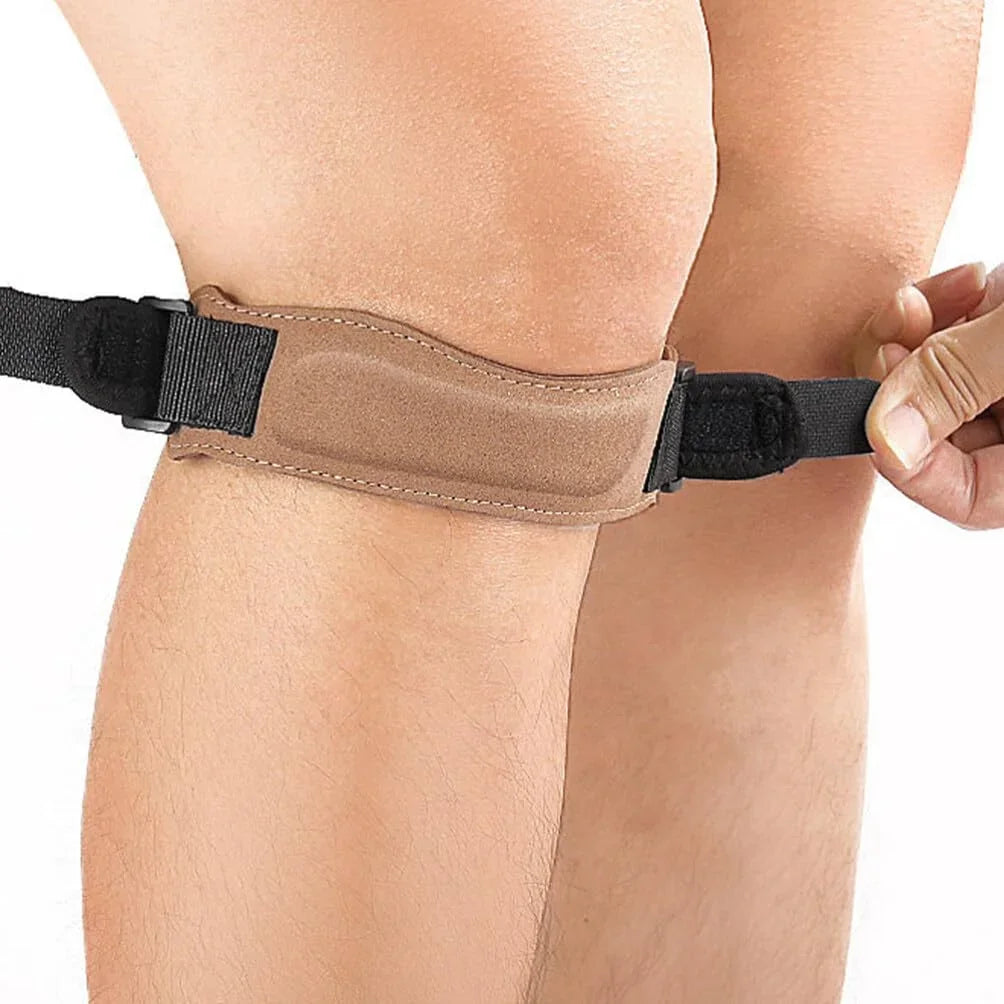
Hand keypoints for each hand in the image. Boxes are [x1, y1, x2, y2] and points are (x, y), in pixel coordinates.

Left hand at [853, 260, 1003, 528]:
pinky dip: (945, 305)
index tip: (878, 408)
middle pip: (937, 433)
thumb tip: (886, 437)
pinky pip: (953, 338)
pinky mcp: (1000, 337)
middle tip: (900, 333)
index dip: (910, 460)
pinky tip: (967, 280)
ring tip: (947, 293)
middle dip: (904, 377)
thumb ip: (962, 381)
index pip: (966, 498)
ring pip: (934, 380)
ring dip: (919, 333)